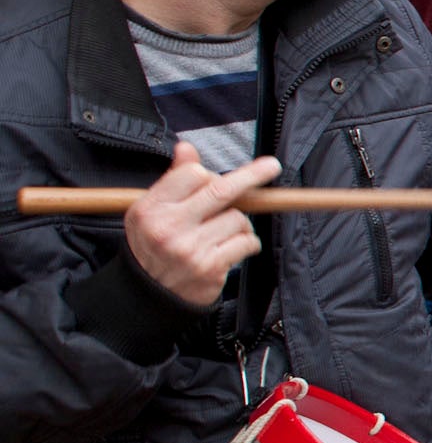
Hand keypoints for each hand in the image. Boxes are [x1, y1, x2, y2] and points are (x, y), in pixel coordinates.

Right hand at [125, 143, 281, 307]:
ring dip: (241, 223)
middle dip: (252, 176)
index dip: (212, 175)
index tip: (226, 177)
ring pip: (238, 218)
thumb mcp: (151, 211)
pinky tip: (233, 248)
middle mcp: (168, 226)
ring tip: (224, 233)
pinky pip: (246, 242)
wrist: (149, 294)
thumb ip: (172, 179)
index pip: (192, 175)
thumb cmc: (154, 246)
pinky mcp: (210, 268)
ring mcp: (190, 248)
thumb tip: (186, 148)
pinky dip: (247, 242)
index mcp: (151, 207)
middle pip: (221, 190)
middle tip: (272, 166)